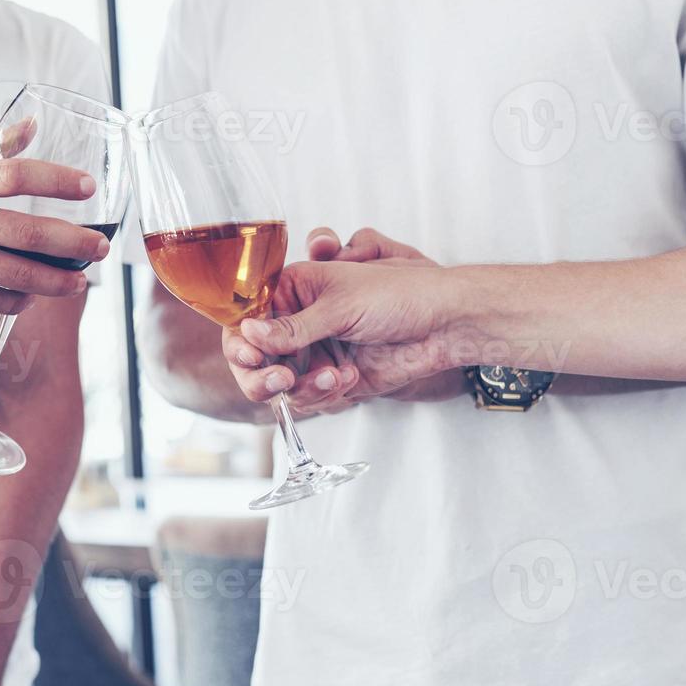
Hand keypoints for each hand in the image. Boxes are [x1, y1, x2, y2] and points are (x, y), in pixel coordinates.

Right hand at [0, 138, 110, 314]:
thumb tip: (33, 124)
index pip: (17, 175)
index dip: (58, 180)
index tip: (89, 188)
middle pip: (29, 232)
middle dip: (74, 242)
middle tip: (101, 246)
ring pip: (19, 274)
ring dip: (58, 280)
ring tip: (80, 279)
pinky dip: (21, 299)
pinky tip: (34, 294)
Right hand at [224, 228, 466, 411]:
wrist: (443, 326)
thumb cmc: (400, 296)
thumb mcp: (341, 306)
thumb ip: (292, 326)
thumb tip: (250, 332)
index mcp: (295, 289)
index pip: (248, 317)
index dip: (242, 340)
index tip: (249, 356)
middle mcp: (299, 321)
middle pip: (255, 355)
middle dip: (264, 373)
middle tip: (280, 379)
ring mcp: (314, 350)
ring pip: (280, 383)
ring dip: (304, 386)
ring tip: (334, 377)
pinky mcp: (332, 376)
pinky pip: (308, 396)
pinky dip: (325, 393)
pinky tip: (350, 378)